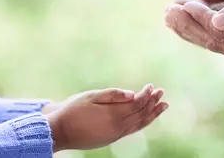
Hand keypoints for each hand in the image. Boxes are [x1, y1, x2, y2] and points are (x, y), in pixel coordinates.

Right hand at [46, 84, 167, 151]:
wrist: (60, 132)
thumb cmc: (73, 111)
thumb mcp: (91, 97)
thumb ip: (112, 95)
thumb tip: (132, 94)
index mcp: (114, 115)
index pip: (137, 103)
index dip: (146, 94)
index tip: (151, 86)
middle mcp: (118, 127)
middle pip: (141, 113)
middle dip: (153, 102)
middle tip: (162, 93)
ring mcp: (116, 135)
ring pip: (140, 124)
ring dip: (153, 114)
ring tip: (164, 106)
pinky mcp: (112, 138)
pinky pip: (133, 130)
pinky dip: (143, 122)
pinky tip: (146, 117)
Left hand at [166, 0, 223, 68]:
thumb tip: (214, 21)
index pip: (222, 31)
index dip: (199, 17)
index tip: (180, 5)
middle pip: (215, 42)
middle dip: (189, 26)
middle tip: (167, 13)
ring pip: (217, 45)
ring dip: (193, 32)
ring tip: (171, 19)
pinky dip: (206, 34)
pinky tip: (190, 26)